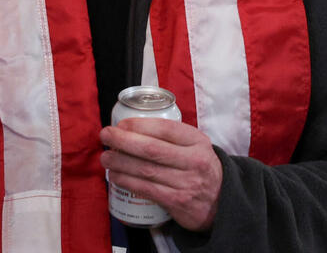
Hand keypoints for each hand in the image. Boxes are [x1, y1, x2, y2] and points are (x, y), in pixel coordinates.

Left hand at [99, 118, 221, 231]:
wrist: (222, 201)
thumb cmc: (198, 166)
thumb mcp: (195, 145)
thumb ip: (171, 135)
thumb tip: (129, 127)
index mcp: (197, 141)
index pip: (166, 129)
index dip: (139, 125)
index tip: (120, 124)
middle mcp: (194, 161)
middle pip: (152, 149)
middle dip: (123, 141)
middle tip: (105, 135)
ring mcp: (186, 183)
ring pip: (146, 170)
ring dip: (120, 162)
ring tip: (105, 157)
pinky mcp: (178, 202)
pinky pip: (147, 189)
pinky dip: (127, 181)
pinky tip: (115, 176)